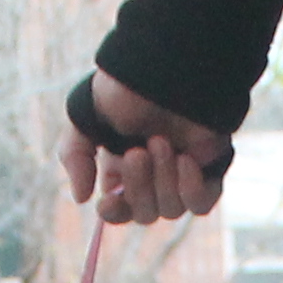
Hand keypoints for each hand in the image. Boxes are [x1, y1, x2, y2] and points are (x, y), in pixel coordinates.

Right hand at [59, 70, 232, 221]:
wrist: (167, 68)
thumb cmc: (126, 89)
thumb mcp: (85, 118)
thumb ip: (74, 156)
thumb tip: (81, 197)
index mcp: (122, 169)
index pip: (119, 211)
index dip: (113, 213)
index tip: (107, 202)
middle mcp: (152, 177)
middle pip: (145, 214)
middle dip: (139, 186)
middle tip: (138, 152)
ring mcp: (180, 176)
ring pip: (171, 210)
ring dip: (164, 180)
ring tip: (162, 142)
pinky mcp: (208, 171)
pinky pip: (201, 204)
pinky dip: (191, 188)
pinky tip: (185, 159)